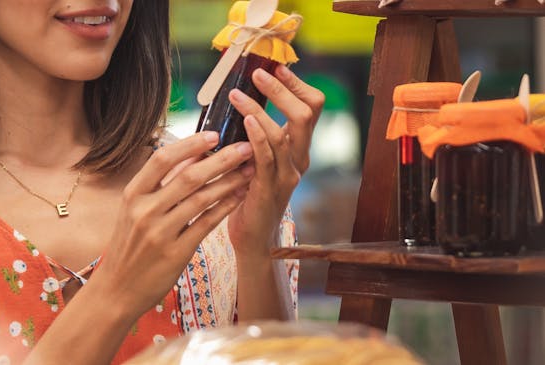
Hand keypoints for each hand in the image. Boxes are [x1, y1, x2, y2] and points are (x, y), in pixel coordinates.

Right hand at [91, 132, 254, 317]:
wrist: (117, 289)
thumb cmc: (129, 246)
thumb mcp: (133, 211)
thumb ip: (157, 186)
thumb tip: (190, 155)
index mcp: (133, 195)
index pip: (163, 160)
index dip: (190, 144)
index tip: (214, 134)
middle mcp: (144, 211)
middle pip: (189, 176)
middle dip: (221, 159)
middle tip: (245, 147)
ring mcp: (160, 233)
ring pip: (202, 199)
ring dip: (229, 181)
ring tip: (249, 170)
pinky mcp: (176, 253)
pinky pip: (206, 224)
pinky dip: (225, 207)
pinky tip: (239, 196)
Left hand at [227, 65, 323, 257]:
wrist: (252, 239)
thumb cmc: (248, 195)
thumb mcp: (255, 159)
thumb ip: (253, 136)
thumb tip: (236, 101)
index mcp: (298, 149)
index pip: (311, 107)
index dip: (297, 84)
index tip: (276, 67)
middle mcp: (299, 159)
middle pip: (306, 114)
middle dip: (283, 89)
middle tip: (259, 74)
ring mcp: (287, 175)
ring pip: (283, 133)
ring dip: (259, 109)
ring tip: (237, 94)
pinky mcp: (269, 189)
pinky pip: (267, 158)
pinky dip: (257, 137)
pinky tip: (245, 122)